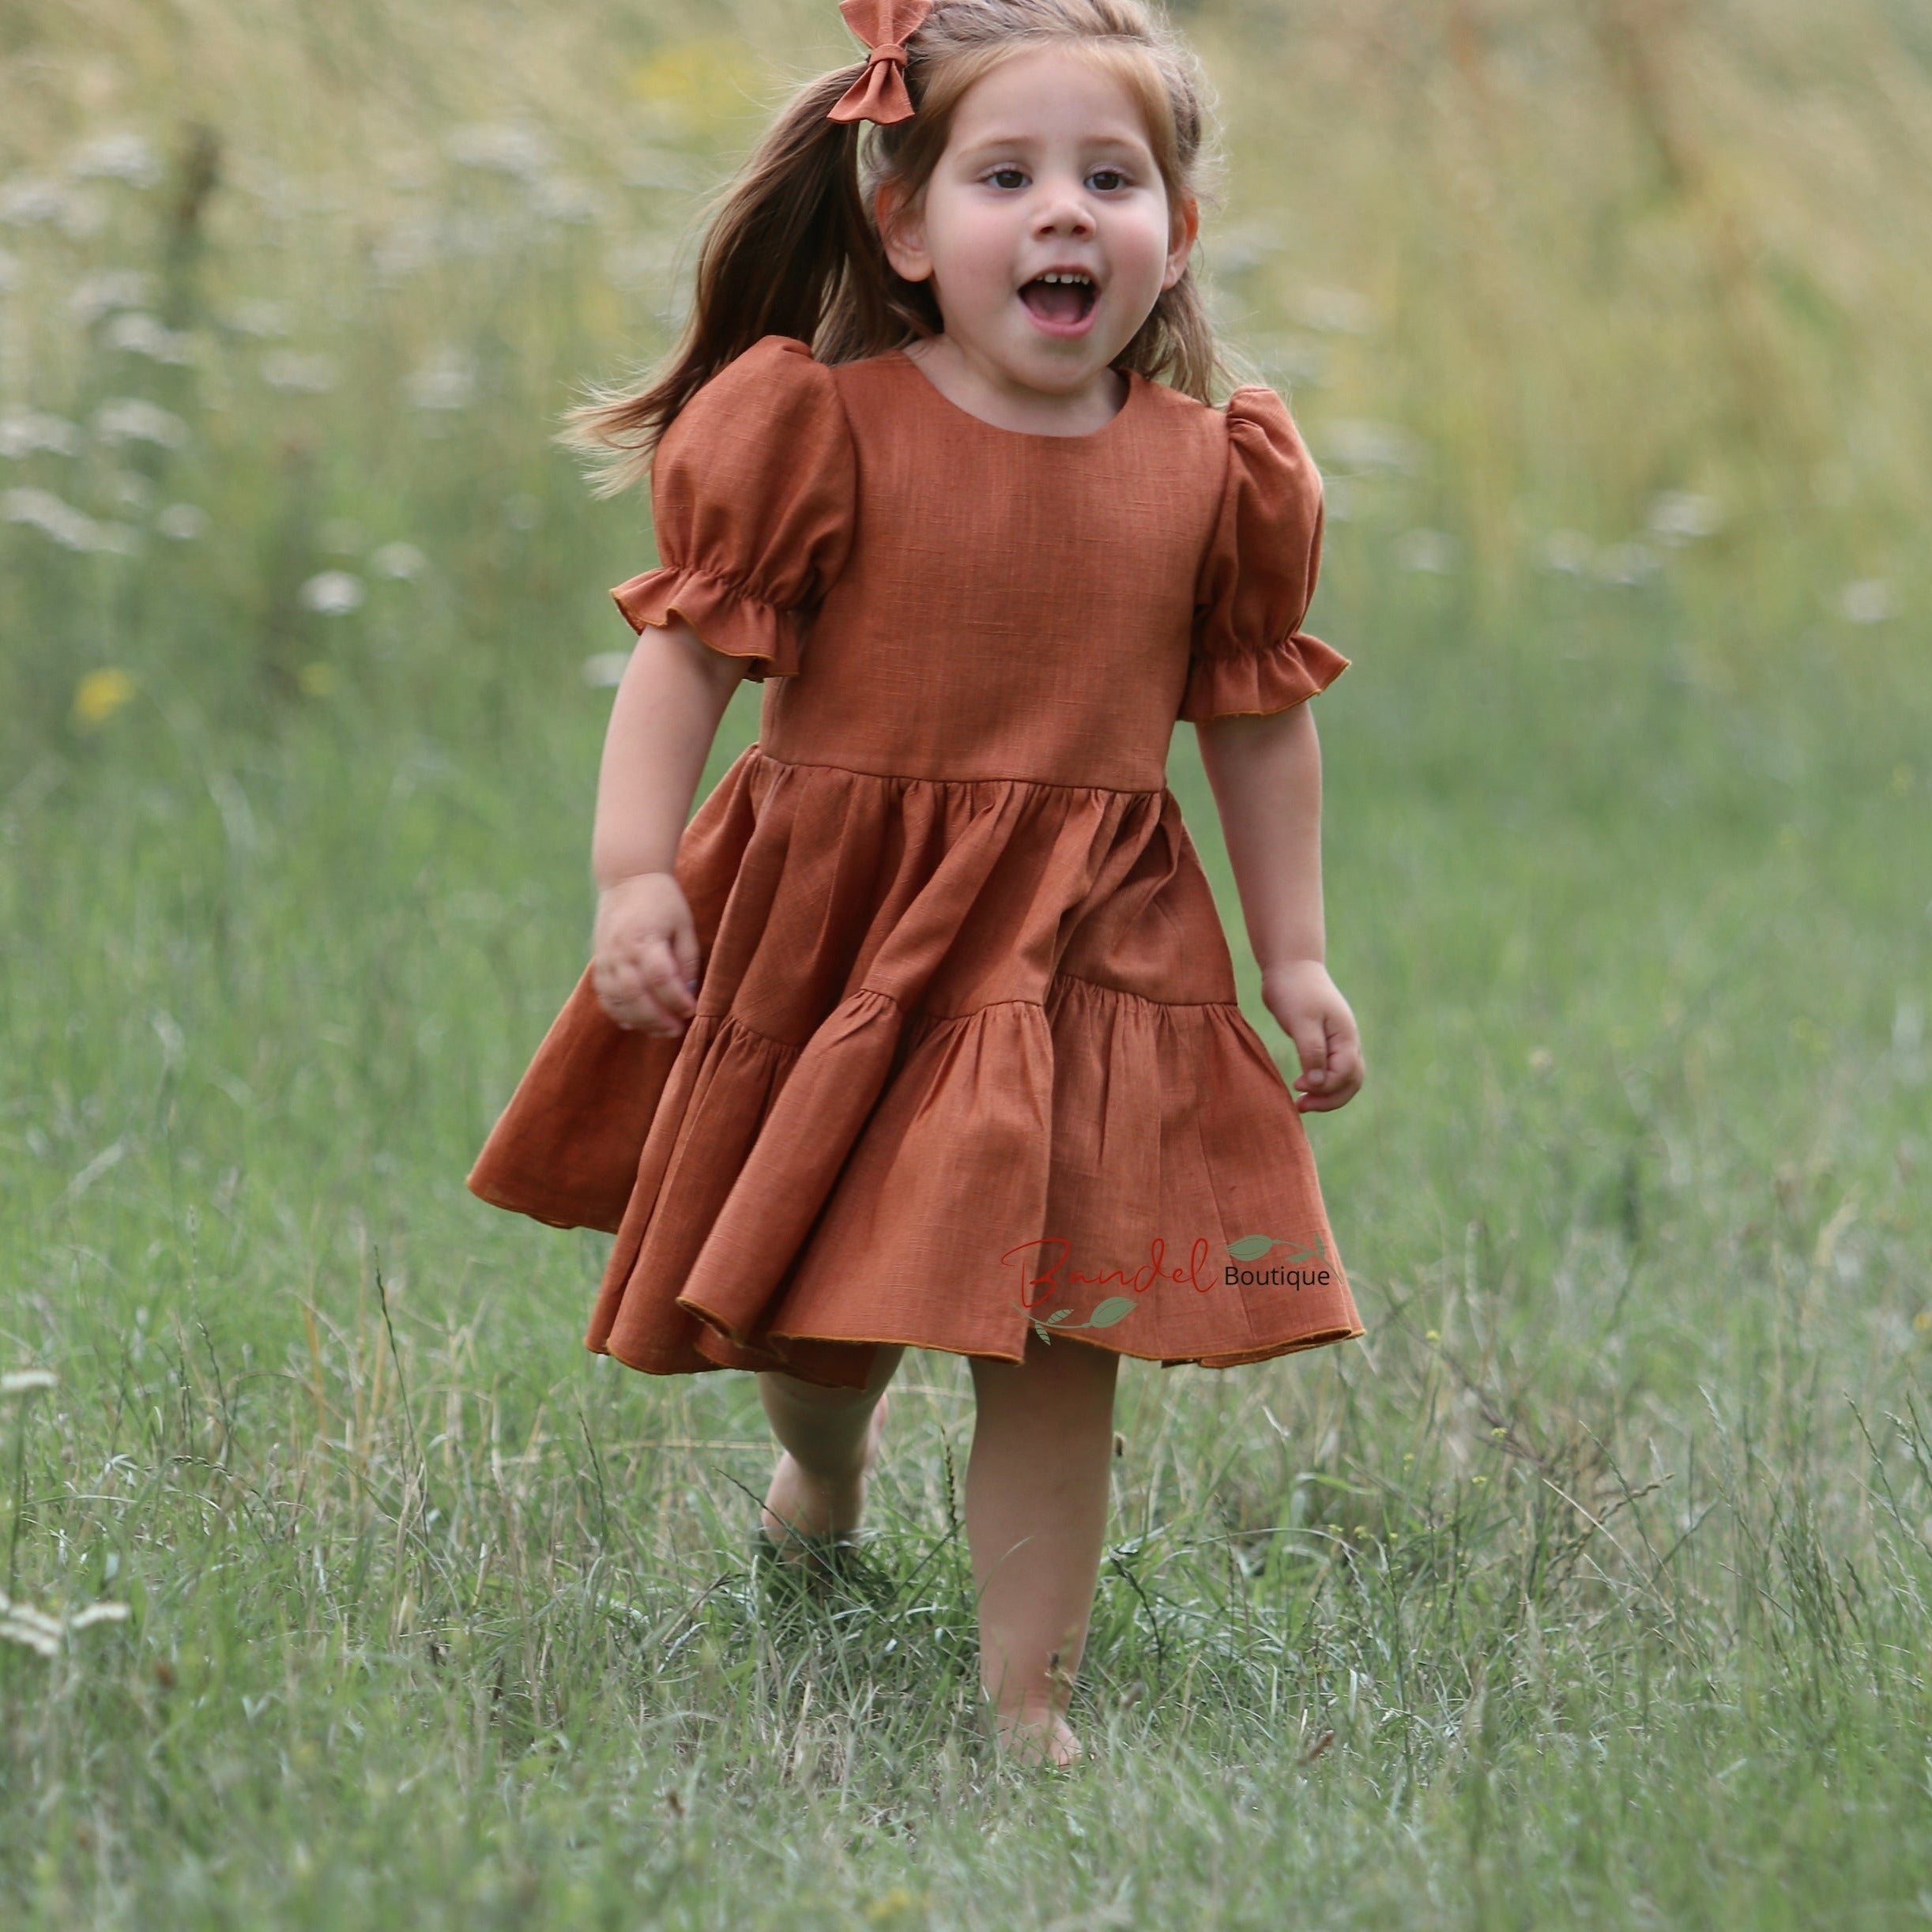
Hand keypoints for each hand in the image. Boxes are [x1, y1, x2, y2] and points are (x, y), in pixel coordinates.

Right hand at [592, 871, 700, 1035]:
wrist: (627, 878)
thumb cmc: (663, 900)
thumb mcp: (684, 925)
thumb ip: (686, 960)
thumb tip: (689, 994)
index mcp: (644, 937)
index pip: (660, 978)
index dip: (676, 999)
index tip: (691, 1010)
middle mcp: (620, 950)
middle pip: (634, 994)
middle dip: (656, 1018)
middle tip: (676, 1030)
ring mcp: (605, 957)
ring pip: (616, 1000)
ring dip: (638, 1020)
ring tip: (660, 1030)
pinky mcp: (599, 962)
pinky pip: (604, 996)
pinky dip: (619, 1013)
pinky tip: (636, 1022)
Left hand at [1259, 959, 1363, 1112]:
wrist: (1290, 966)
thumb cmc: (1295, 990)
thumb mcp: (1301, 1021)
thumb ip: (1312, 1052)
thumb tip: (1318, 1083)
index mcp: (1346, 1036)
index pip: (1345, 1074)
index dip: (1324, 1086)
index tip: (1298, 1084)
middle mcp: (1348, 1041)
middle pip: (1351, 1082)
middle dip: (1329, 1098)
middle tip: (1300, 1106)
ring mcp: (1339, 1042)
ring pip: (1344, 1078)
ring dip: (1326, 1094)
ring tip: (1300, 1102)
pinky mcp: (1325, 1042)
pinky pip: (1332, 1070)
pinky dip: (1321, 1083)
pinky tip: (1302, 1087)